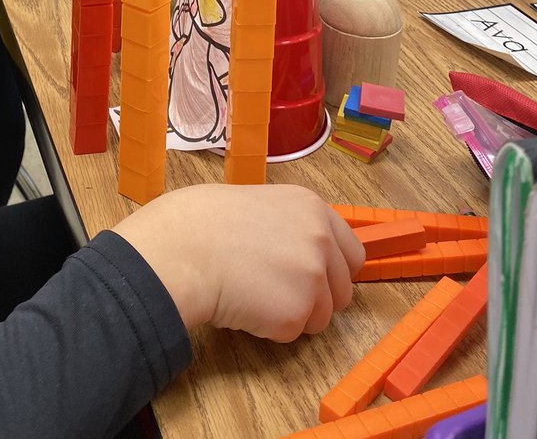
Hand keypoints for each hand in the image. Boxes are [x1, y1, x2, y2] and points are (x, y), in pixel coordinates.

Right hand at [113, 184, 363, 340]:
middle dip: (316, 298)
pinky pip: (291, 332)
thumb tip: (295, 249)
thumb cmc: (204, 221)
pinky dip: (270, 327)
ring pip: (320, 317)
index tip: (314, 277)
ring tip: (253, 293)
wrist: (184, 247)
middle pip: (342, 290)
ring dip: (293, 314)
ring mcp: (313, 277)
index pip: (352, 252)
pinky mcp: (297, 312)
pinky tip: (244, 304)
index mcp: (312, 208)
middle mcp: (321, 240)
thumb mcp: (259, 204)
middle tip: (276, 291)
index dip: (333, 270)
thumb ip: (290, 225)